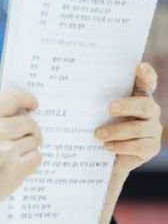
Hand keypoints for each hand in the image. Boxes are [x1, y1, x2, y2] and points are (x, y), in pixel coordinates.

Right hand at [0, 87, 42, 214]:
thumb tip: (27, 115)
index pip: (12, 97)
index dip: (27, 98)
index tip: (33, 105)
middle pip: (29, 122)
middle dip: (31, 131)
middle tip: (25, 139)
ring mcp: (5, 153)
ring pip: (34, 141)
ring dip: (29, 148)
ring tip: (12, 158)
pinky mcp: (14, 171)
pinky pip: (37, 158)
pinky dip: (31, 162)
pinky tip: (17, 167)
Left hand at [95, 62, 162, 177]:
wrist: (105, 157)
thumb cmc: (101, 126)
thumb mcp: (97, 112)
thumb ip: (94, 100)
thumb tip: (70, 89)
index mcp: (138, 96)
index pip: (147, 82)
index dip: (146, 74)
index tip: (139, 66)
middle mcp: (149, 110)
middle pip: (144, 104)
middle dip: (127, 105)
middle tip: (110, 107)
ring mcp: (152, 129)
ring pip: (139, 128)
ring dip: (117, 130)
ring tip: (98, 134)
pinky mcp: (151, 147)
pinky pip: (139, 146)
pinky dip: (122, 146)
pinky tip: (108, 146)